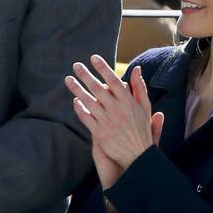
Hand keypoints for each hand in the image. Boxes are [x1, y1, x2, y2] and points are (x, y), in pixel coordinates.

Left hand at [65, 55, 164, 189]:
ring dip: (77, 89)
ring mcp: (107, 121)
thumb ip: (139, 87)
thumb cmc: (141, 128)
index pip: (113, 80)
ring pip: (89, 101)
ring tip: (68, 80)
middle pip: (98, 88)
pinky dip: (79, 108)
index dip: (103, 68)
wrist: (137, 154)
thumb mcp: (145, 107)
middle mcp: (117, 109)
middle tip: (76, 65)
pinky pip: (86, 117)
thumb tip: (136, 69)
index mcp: (128, 101)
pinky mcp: (99, 132)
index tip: (93, 58)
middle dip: (86, 75)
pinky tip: (74, 100)